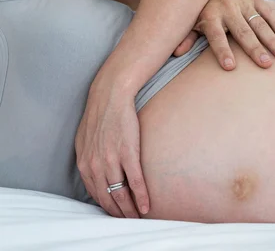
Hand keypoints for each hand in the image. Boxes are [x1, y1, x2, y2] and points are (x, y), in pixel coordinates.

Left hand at [75, 73, 148, 218]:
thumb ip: (87, 158)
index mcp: (85, 163)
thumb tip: (91, 171)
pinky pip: (135, 181)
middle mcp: (96, 165)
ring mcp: (112, 160)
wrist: (111, 95)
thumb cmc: (100, 115)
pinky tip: (146, 206)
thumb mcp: (84, 139)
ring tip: (138, 218)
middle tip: (128, 222)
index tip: (115, 214)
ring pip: (121, 194)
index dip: (106, 207)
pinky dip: (141, 197)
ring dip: (130, 210)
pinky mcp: (128, 153)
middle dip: (118, 214)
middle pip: (108, 198)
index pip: (95, 194)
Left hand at [172, 0, 274, 69]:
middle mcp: (226, 7)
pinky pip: (267, 10)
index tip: (230, 67)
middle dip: (255, 49)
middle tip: (265, 64)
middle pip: (242, 32)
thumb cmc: (199, 12)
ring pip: (258, 22)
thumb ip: (185, 38)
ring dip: (271, 39)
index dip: (222, 51)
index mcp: (209, 16)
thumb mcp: (189, 25)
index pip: (216, 36)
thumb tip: (176, 52)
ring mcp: (241, 1)